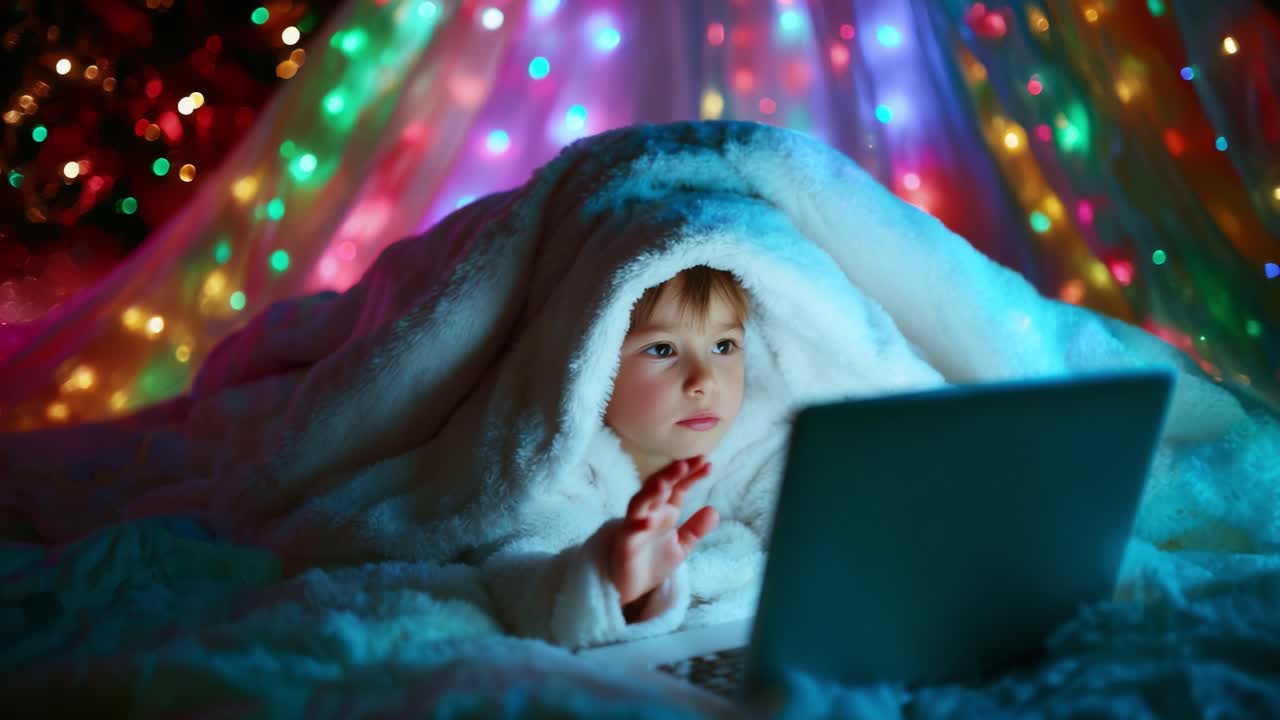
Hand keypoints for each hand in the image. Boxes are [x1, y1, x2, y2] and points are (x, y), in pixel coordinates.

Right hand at [609, 456, 719, 613]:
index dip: (691, 475)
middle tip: (686, 463)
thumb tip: (714, 510)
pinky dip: (637, 524)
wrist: (631, 587)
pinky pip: (630, 531)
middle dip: (671, 475)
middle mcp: (649, 513)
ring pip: (640, 502)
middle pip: (658, 488)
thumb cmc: (652, 562)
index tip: (706, 463)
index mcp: (664, 512)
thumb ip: (696, 528)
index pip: (678, 488)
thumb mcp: (681, 545)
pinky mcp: (625, 543)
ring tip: (665, 483)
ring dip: (651, 492)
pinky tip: (647, 522)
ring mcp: (635, 526)